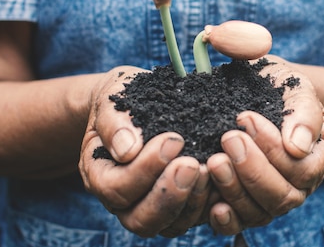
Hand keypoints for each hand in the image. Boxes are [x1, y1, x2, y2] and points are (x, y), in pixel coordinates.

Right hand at [78, 67, 210, 237]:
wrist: (143, 101)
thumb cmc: (126, 98)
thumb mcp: (114, 98)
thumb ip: (114, 121)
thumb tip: (126, 148)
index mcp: (100, 175)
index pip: (117, 188)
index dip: (145, 169)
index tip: (173, 140)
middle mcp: (122, 201)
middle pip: (141, 219)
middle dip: (169, 194)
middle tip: (193, 164)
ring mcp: (152, 207)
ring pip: (170, 225)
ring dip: (192, 201)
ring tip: (209, 170)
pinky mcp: (181, 206)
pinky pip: (195, 219)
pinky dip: (210, 203)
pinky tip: (224, 178)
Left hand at [206, 56, 323, 234]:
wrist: (257, 87)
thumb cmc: (278, 87)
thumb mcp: (296, 87)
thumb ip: (304, 112)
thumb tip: (297, 146)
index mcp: (317, 157)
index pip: (303, 169)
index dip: (273, 148)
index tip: (245, 117)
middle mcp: (299, 185)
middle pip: (283, 196)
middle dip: (253, 169)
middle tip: (228, 138)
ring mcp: (271, 199)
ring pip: (260, 213)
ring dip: (235, 189)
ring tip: (214, 161)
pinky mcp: (244, 206)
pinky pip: (238, 224)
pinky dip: (226, 220)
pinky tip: (213, 206)